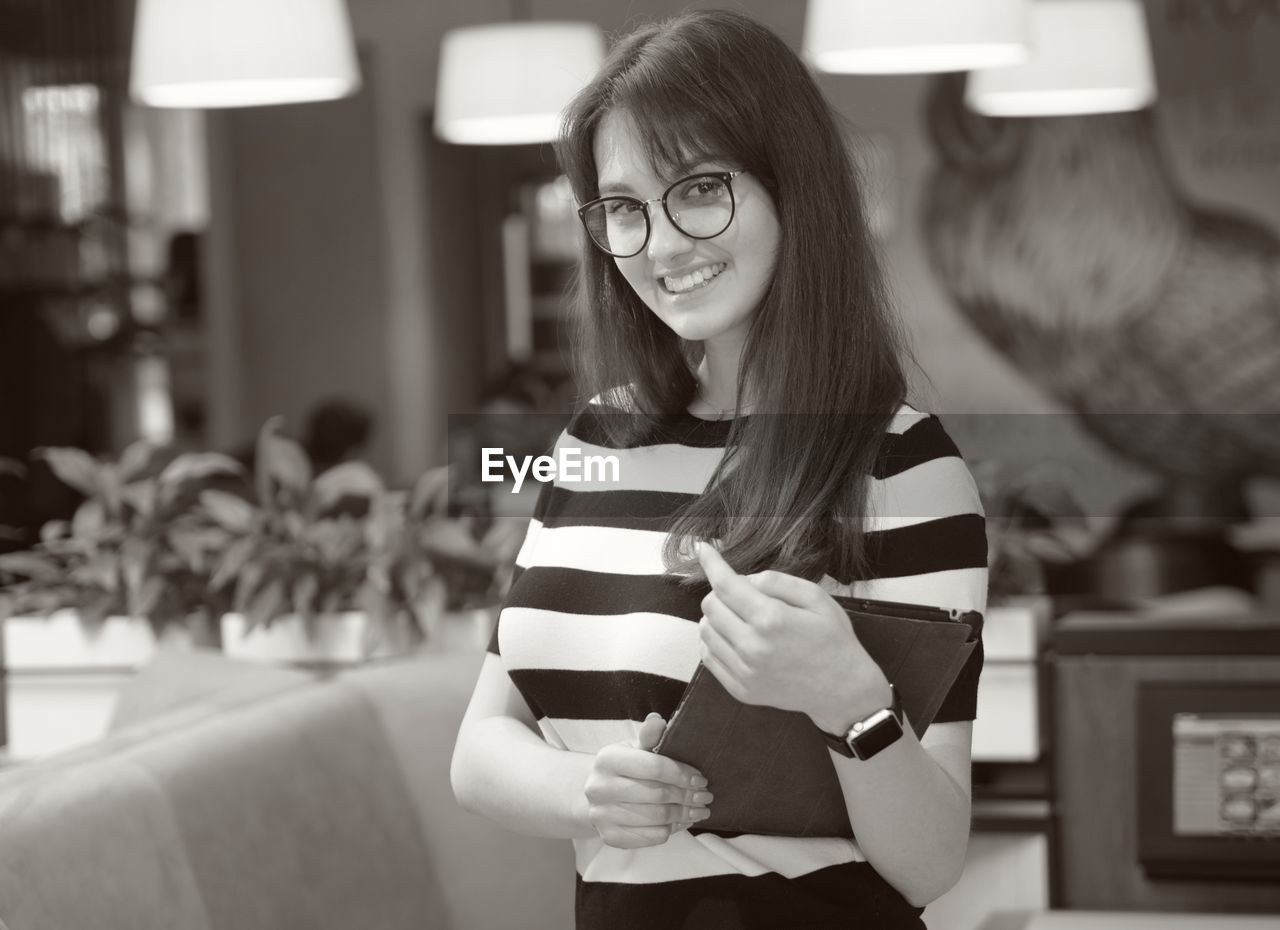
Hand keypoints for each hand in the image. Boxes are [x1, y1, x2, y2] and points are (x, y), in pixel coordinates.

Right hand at [583, 712, 712, 848]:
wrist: (598, 794)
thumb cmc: (624, 767)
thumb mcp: (634, 748)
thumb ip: (649, 736)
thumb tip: (658, 720)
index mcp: (607, 759)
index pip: (655, 767)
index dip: (682, 774)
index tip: (701, 779)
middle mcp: (599, 788)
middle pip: (658, 795)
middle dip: (687, 796)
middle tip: (705, 797)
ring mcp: (602, 815)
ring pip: (657, 818)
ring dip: (684, 814)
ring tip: (699, 810)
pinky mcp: (610, 837)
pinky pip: (651, 837)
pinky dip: (671, 830)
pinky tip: (681, 821)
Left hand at [695, 542, 890, 733]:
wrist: (842, 690)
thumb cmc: (833, 639)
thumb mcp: (816, 598)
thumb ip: (777, 582)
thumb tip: (744, 580)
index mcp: (771, 619)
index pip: (725, 584)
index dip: (711, 563)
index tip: (703, 550)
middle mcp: (752, 647)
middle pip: (710, 606)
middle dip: (720, 592)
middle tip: (742, 594)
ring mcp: (744, 672)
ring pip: (705, 631)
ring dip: (716, 617)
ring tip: (741, 618)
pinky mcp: (741, 690)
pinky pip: (709, 657)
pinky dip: (715, 641)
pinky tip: (735, 638)